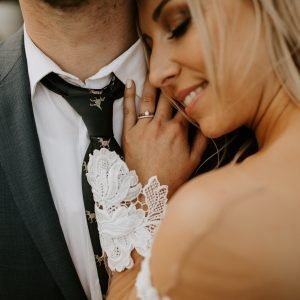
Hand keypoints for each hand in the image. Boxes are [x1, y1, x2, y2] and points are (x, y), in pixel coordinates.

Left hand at [122, 78, 206, 196]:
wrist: (150, 191)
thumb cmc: (173, 177)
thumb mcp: (194, 160)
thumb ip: (202, 139)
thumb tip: (206, 121)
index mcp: (178, 131)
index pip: (184, 105)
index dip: (187, 92)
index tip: (188, 80)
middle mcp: (161, 125)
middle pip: (166, 98)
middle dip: (170, 81)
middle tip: (170, 65)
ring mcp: (144, 128)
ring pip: (149, 99)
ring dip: (152, 83)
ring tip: (152, 68)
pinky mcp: (129, 133)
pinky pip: (128, 110)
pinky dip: (129, 95)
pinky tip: (130, 82)